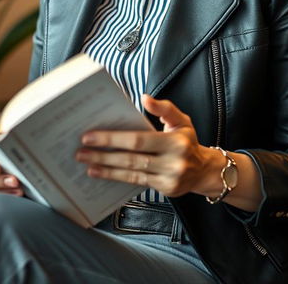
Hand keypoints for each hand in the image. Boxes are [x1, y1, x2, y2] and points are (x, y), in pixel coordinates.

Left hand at [76, 95, 215, 197]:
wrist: (205, 171)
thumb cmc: (188, 142)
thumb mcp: (181, 120)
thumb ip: (164, 108)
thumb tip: (145, 98)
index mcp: (175, 141)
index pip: (139, 140)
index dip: (113, 138)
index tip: (91, 136)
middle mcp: (172, 161)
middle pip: (131, 158)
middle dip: (103, 154)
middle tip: (81, 150)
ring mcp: (168, 178)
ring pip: (131, 172)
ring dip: (105, 167)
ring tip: (86, 162)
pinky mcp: (164, 190)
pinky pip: (135, 182)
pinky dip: (115, 177)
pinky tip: (100, 173)